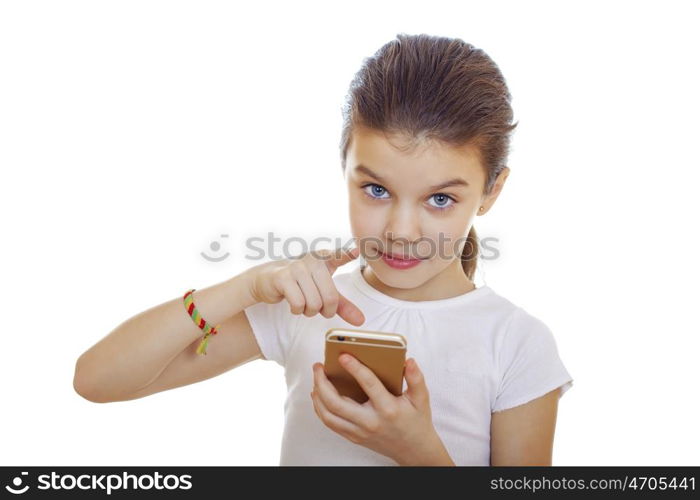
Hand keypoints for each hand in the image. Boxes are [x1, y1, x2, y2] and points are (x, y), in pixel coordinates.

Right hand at [247, 247, 364, 325]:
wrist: (268, 279)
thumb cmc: (301, 284)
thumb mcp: (323, 292)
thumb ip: (342, 305)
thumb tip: (360, 321)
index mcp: (325, 259)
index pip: (338, 256)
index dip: (347, 254)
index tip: (356, 251)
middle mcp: (313, 260)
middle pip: (330, 297)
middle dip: (326, 311)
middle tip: (319, 309)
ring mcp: (297, 268)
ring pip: (314, 303)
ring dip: (309, 312)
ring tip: (304, 304)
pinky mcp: (283, 277)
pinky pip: (298, 303)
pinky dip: (297, 310)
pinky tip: (293, 304)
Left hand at [310, 354, 452, 465]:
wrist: (414, 451)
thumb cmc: (416, 422)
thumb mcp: (421, 399)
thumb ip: (416, 379)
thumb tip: (409, 361)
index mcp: (388, 409)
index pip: (369, 385)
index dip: (355, 368)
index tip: (343, 355)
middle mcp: (370, 422)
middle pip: (337, 402)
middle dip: (322, 382)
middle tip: (319, 366)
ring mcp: (359, 432)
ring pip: (328, 415)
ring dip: (318, 395)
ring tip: (317, 378)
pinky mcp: (354, 437)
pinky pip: (330, 423)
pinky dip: (320, 408)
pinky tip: (318, 395)